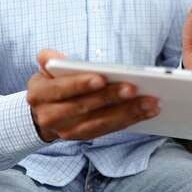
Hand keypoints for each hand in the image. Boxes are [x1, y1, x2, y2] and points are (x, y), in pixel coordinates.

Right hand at [27, 49, 159, 141]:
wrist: (42, 114)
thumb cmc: (51, 83)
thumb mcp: (45, 70)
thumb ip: (49, 60)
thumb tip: (49, 56)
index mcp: (40, 95)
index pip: (62, 89)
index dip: (81, 84)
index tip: (102, 77)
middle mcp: (51, 116)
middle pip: (85, 107)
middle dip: (111, 97)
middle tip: (134, 87)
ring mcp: (68, 130)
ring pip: (101, 122)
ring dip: (128, 112)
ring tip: (150, 101)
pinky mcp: (85, 136)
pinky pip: (110, 128)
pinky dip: (131, 119)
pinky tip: (148, 111)